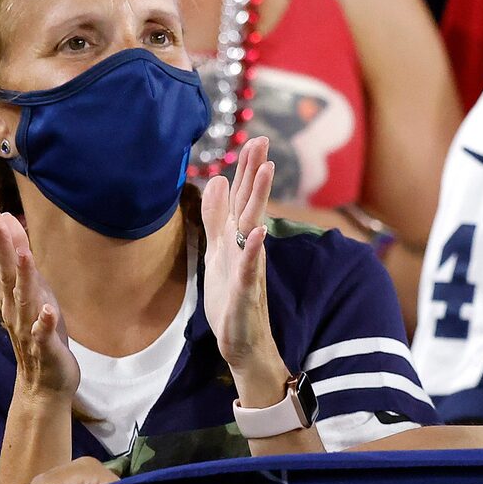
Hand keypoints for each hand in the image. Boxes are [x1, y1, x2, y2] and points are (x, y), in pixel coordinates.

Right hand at [0, 204, 78, 401]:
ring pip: (24, 300)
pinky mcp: (45, 348)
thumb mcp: (34, 292)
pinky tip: (49, 310)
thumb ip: (21, 262)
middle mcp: (15, 309)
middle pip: (7, 274)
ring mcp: (29, 329)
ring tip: (25, 255)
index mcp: (13, 295)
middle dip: (3, 247)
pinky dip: (45, 322)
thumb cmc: (40, 333)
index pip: (2, 260)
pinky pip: (43, 334)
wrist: (44, 383)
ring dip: (24, 278)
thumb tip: (10, 226)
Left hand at [200, 137, 287, 400]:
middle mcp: (248, 249)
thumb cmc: (232, 299)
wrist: (242, 344)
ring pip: (254, 228)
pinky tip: (258, 233)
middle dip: (256, 173)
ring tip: (265, 171)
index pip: (244, 198)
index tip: (255, 139)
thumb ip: (217, 219)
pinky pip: (250, 268)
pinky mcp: (246, 292)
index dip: (248, 170)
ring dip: (260, 199)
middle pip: (252, 204)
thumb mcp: (217, 253)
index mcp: (238, 240)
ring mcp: (249, 269)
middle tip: (264, 142)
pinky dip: (254, 250)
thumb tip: (217, 183)